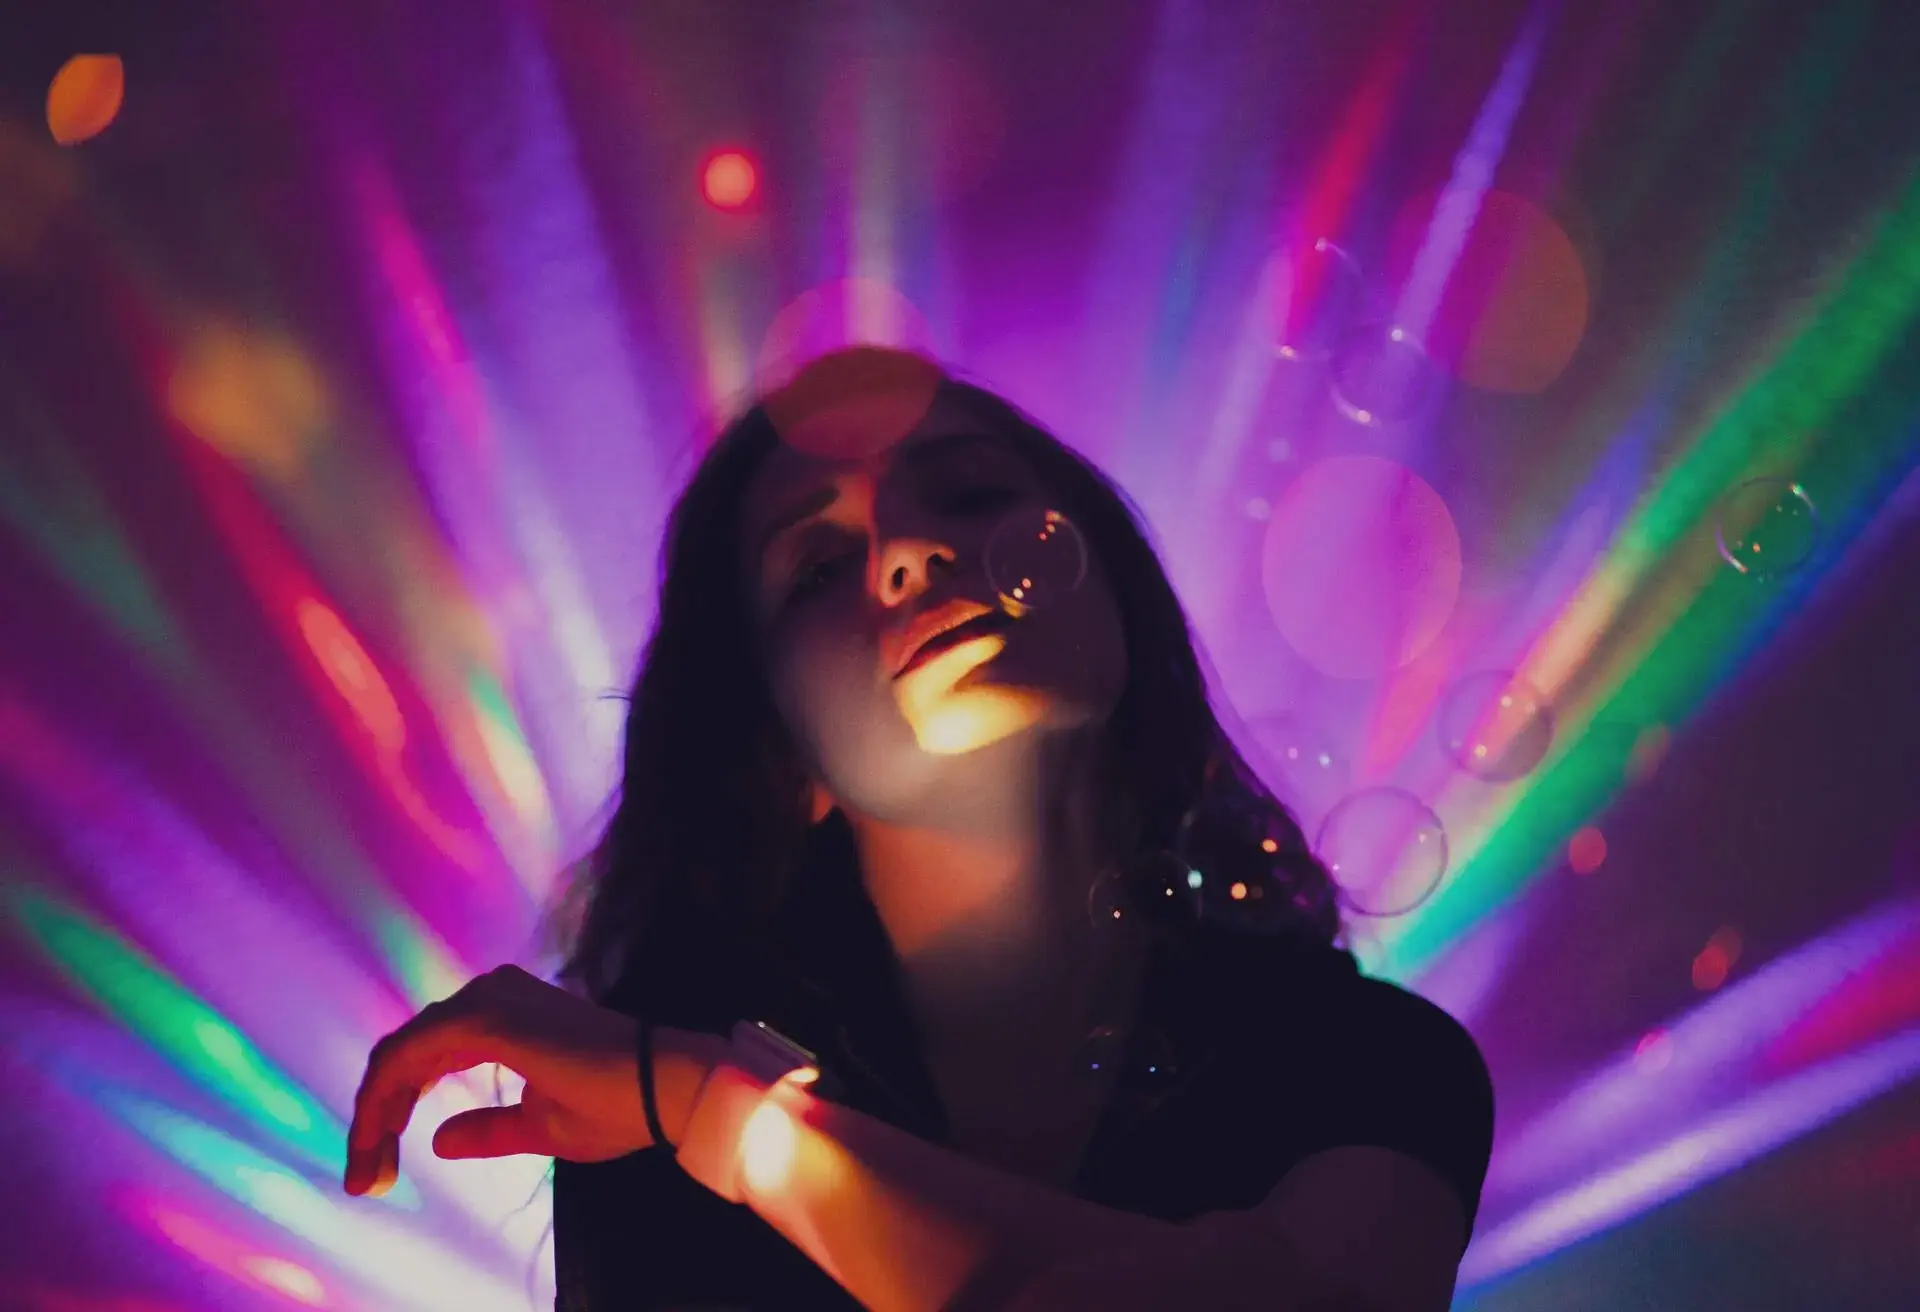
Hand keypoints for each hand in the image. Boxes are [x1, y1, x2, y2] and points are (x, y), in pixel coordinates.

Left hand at [345, 964, 653, 1196]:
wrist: (663, 1088)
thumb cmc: (615, 1106)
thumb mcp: (538, 1126)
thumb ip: (487, 1130)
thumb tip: (438, 1142)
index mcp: (503, 1015)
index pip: (425, 1057)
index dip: (392, 1110)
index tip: (379, 1168)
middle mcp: (490, 995)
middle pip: (405, 1054)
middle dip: (375, 1117)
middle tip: (363, 1178)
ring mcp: (486, 1001)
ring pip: (400, 1054)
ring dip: (373, 1112)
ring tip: (366, 1167)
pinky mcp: (486, 1018)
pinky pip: (409, 1055)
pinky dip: (384, 1097)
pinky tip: (376, 1136)